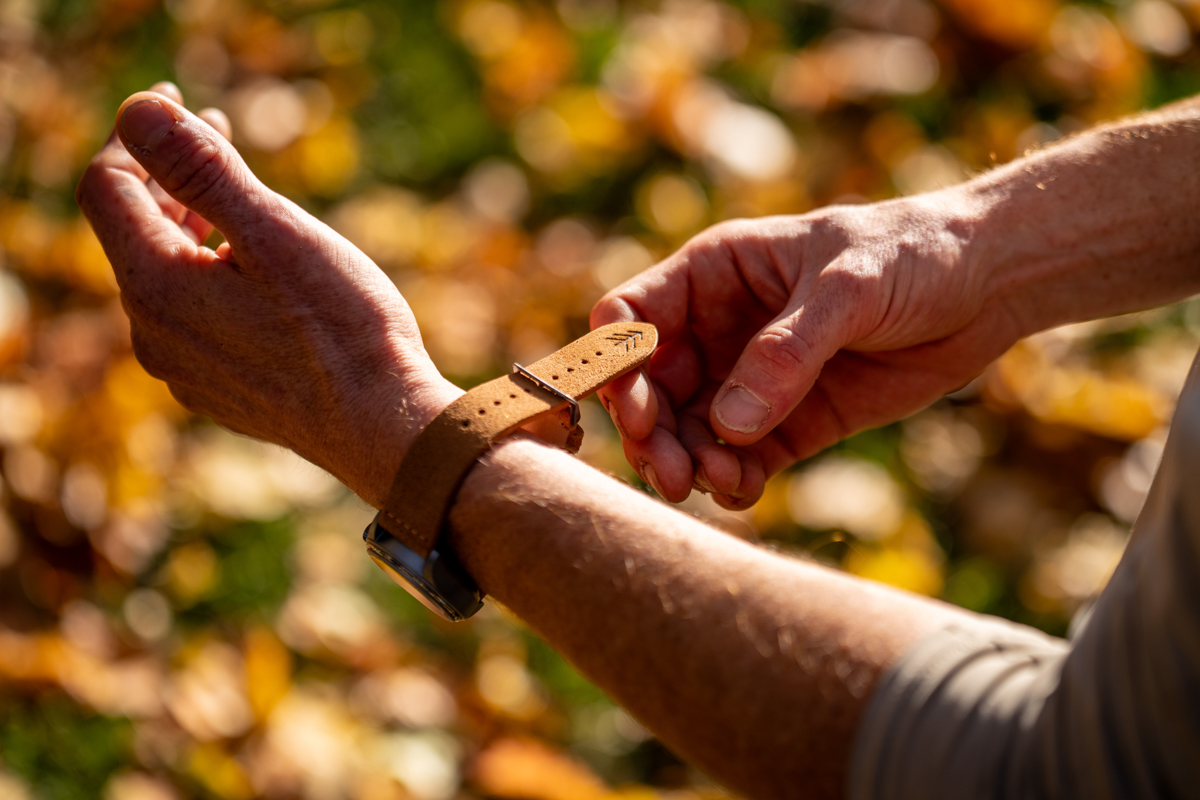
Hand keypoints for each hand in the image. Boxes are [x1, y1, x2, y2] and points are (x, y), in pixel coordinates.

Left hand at [76, 84, 460, 507]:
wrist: (386, 428)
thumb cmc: (342, 329)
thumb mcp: (276, 233)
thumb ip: (201, 170)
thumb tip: (139, 110)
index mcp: (158, 287)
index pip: (107, 189)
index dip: (134, 136)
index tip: (180, 101)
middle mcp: (154, 335)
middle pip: (134, 233)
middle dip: (168, 177)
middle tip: (216, 133)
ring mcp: (185, 371)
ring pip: (164, 278)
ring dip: (192, 227)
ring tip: (242, 203)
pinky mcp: (219, 393)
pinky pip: (193, 318)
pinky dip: (211, 276)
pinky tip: (259, 274)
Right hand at [590, 196, 1021, 507]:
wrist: (986, 287)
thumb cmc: (912, 254)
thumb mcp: (849, 287)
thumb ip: (787, 351)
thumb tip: (727, 424)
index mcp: (713, 275)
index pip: (631, 316)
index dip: (616, 361)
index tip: (635, 407)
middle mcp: (717, 330)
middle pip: (650, 389)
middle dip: (651, 433)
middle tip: (670, 474)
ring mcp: (749, 381)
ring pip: (688, 433)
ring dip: (689, 464)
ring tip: (721, 482)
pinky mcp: (787, 423)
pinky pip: (738, 461)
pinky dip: (730, 482)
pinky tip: (745, 490)